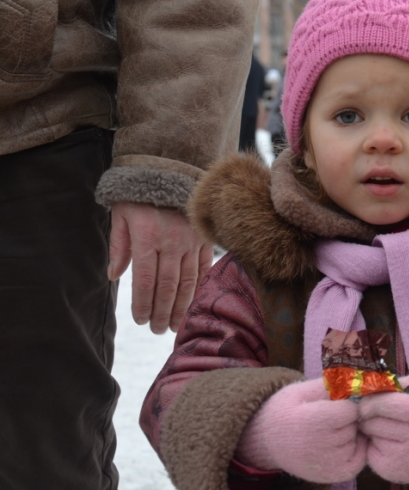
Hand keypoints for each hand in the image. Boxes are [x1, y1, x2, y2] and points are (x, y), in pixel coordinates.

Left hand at [108, 202, 212, 333]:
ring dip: (181, 306)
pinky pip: (203, 268)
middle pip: (168, 286)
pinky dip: (199, 288)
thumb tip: (113, 276)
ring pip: (188, 282)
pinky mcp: (204, 238)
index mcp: (147, 238)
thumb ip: (118, 246)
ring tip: (175, 324)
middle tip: (157, 329)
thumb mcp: (121, 216)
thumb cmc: (139, 195)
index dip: (143, 303)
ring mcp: (191, 241)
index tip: (140, 319)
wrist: (171, 169)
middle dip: (162, 312)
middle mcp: (171, 242)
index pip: (145, 280)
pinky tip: (194, 302)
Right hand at [239, 378, 366, 482]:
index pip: (350, 410)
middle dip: (348, 420)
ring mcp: (325, 464)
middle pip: (353, 426)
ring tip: (331, 431)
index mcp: (312, 421)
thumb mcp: (302, 390)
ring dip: (351, 436)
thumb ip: (330, 385)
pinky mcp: (329, 476)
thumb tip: (356, 382)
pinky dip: (356, 452)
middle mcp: (319, 446)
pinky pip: (358, 463)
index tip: (333, 405)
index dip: (345, 404)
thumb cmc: (287, 410)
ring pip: (357, 443)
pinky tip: (341, 443)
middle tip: (330, 419)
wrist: (267, 440)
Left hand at [359, 376, 408, 486]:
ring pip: (369, 436)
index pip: (383, 404)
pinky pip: (370, 453)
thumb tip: (374, 386)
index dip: (371, 401)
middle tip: (381, 416)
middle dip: (370, 416)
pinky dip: (375, 447)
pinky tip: (392, 445)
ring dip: (374, 431)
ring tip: (392, 431)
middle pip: (371, 422)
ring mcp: (402, 457)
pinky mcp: (392, 471)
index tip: (370, 400)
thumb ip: (402, 383)